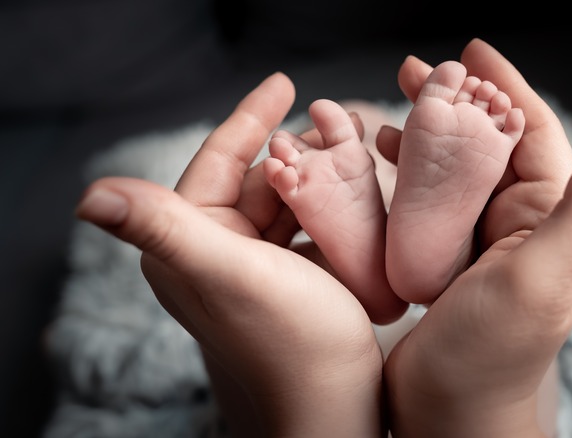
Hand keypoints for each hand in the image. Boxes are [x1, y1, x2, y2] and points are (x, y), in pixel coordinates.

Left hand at [76, 73, 384, 436]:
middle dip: (296, 149)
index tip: (284, 83)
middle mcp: (213, 253)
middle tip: (342, 122)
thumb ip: (164, 228)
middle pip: (256, 178)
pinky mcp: (286, 278)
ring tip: (354, 151)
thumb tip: (88, 195)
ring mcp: (252, 267)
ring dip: (316, 174)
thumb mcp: (229, 274)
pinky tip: (355, 192)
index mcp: (187, 245)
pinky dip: (329, 204)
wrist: (333, 407)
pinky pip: (306, 224)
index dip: (249, 118)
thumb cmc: (290, 343)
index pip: (215, 163)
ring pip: (284, 199)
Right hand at [380, 39, 571, 436]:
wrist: (447, 415)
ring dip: (425, 135)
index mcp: (544, 219)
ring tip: (387, 107)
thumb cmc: (492, 355)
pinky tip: (375, 161)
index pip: (532, 134)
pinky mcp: (441, 261)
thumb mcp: (542, 278)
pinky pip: (423, 204)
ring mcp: (475, 243)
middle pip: (487, 144)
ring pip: (452, 171)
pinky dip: (401, 177)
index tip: (473, 51)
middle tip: (417, 70)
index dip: (506, 88)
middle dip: (456, 102)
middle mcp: (514, 225)